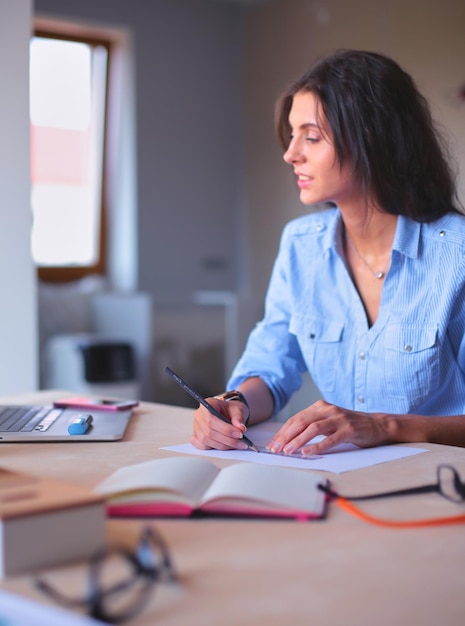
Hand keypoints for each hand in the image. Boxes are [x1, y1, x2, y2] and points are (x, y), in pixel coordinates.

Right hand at [191, 397, 249, 450]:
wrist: (229, 413)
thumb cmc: (231, 410)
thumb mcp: (238, 409)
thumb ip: (239, 417)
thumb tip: (241, 428)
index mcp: (207, 404)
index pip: (211, 419)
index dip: (225, 429)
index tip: (240, 434)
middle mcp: (199, 416)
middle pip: (208, 432)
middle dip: (227, 439)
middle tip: (242, 442)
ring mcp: (196, 427)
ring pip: (206, 440)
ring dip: (223, 445)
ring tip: (238, 445)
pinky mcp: (196, 437)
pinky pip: (202, 446)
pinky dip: (215, 448)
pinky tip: (228, 447)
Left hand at [266, 400, 391, 454]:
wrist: (376, 424)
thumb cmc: (348, 425)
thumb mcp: (327, 421)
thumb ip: (311, 425)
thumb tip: (288, 439)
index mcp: (319, 406)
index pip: (295, 419)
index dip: (282, 432)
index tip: (272, 444)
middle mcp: (328, 410)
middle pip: (301, 422)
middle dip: (286, 436)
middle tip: (275, 449)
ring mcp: (339, 419)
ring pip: (313, 428)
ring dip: (298, 440)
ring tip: (288, 451)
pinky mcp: (349, 429)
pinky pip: (330, 438)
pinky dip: (317, 446)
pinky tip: (307, 453)